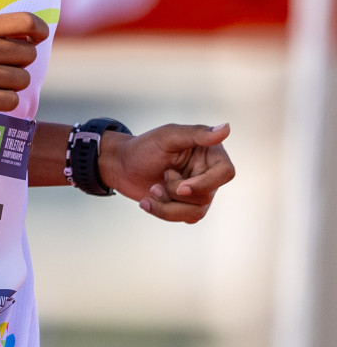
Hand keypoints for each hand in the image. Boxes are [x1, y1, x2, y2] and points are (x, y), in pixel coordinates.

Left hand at [100, 123, 234, 222]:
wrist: (121, 165)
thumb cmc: (143, 147)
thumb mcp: (167, 136)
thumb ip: (196, 133)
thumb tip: (226, 128)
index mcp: (209, 153)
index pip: (225, 173)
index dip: (205, 184)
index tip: (181, 188)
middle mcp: (208, 173)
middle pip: (207, 195)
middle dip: (176, 191)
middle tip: (159, 179)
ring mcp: (199, 191)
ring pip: (197, 211)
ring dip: (168, 205)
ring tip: (151, 190)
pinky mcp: (187, 205)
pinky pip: (186, 218)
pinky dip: (164, 212)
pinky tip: (147, 202)